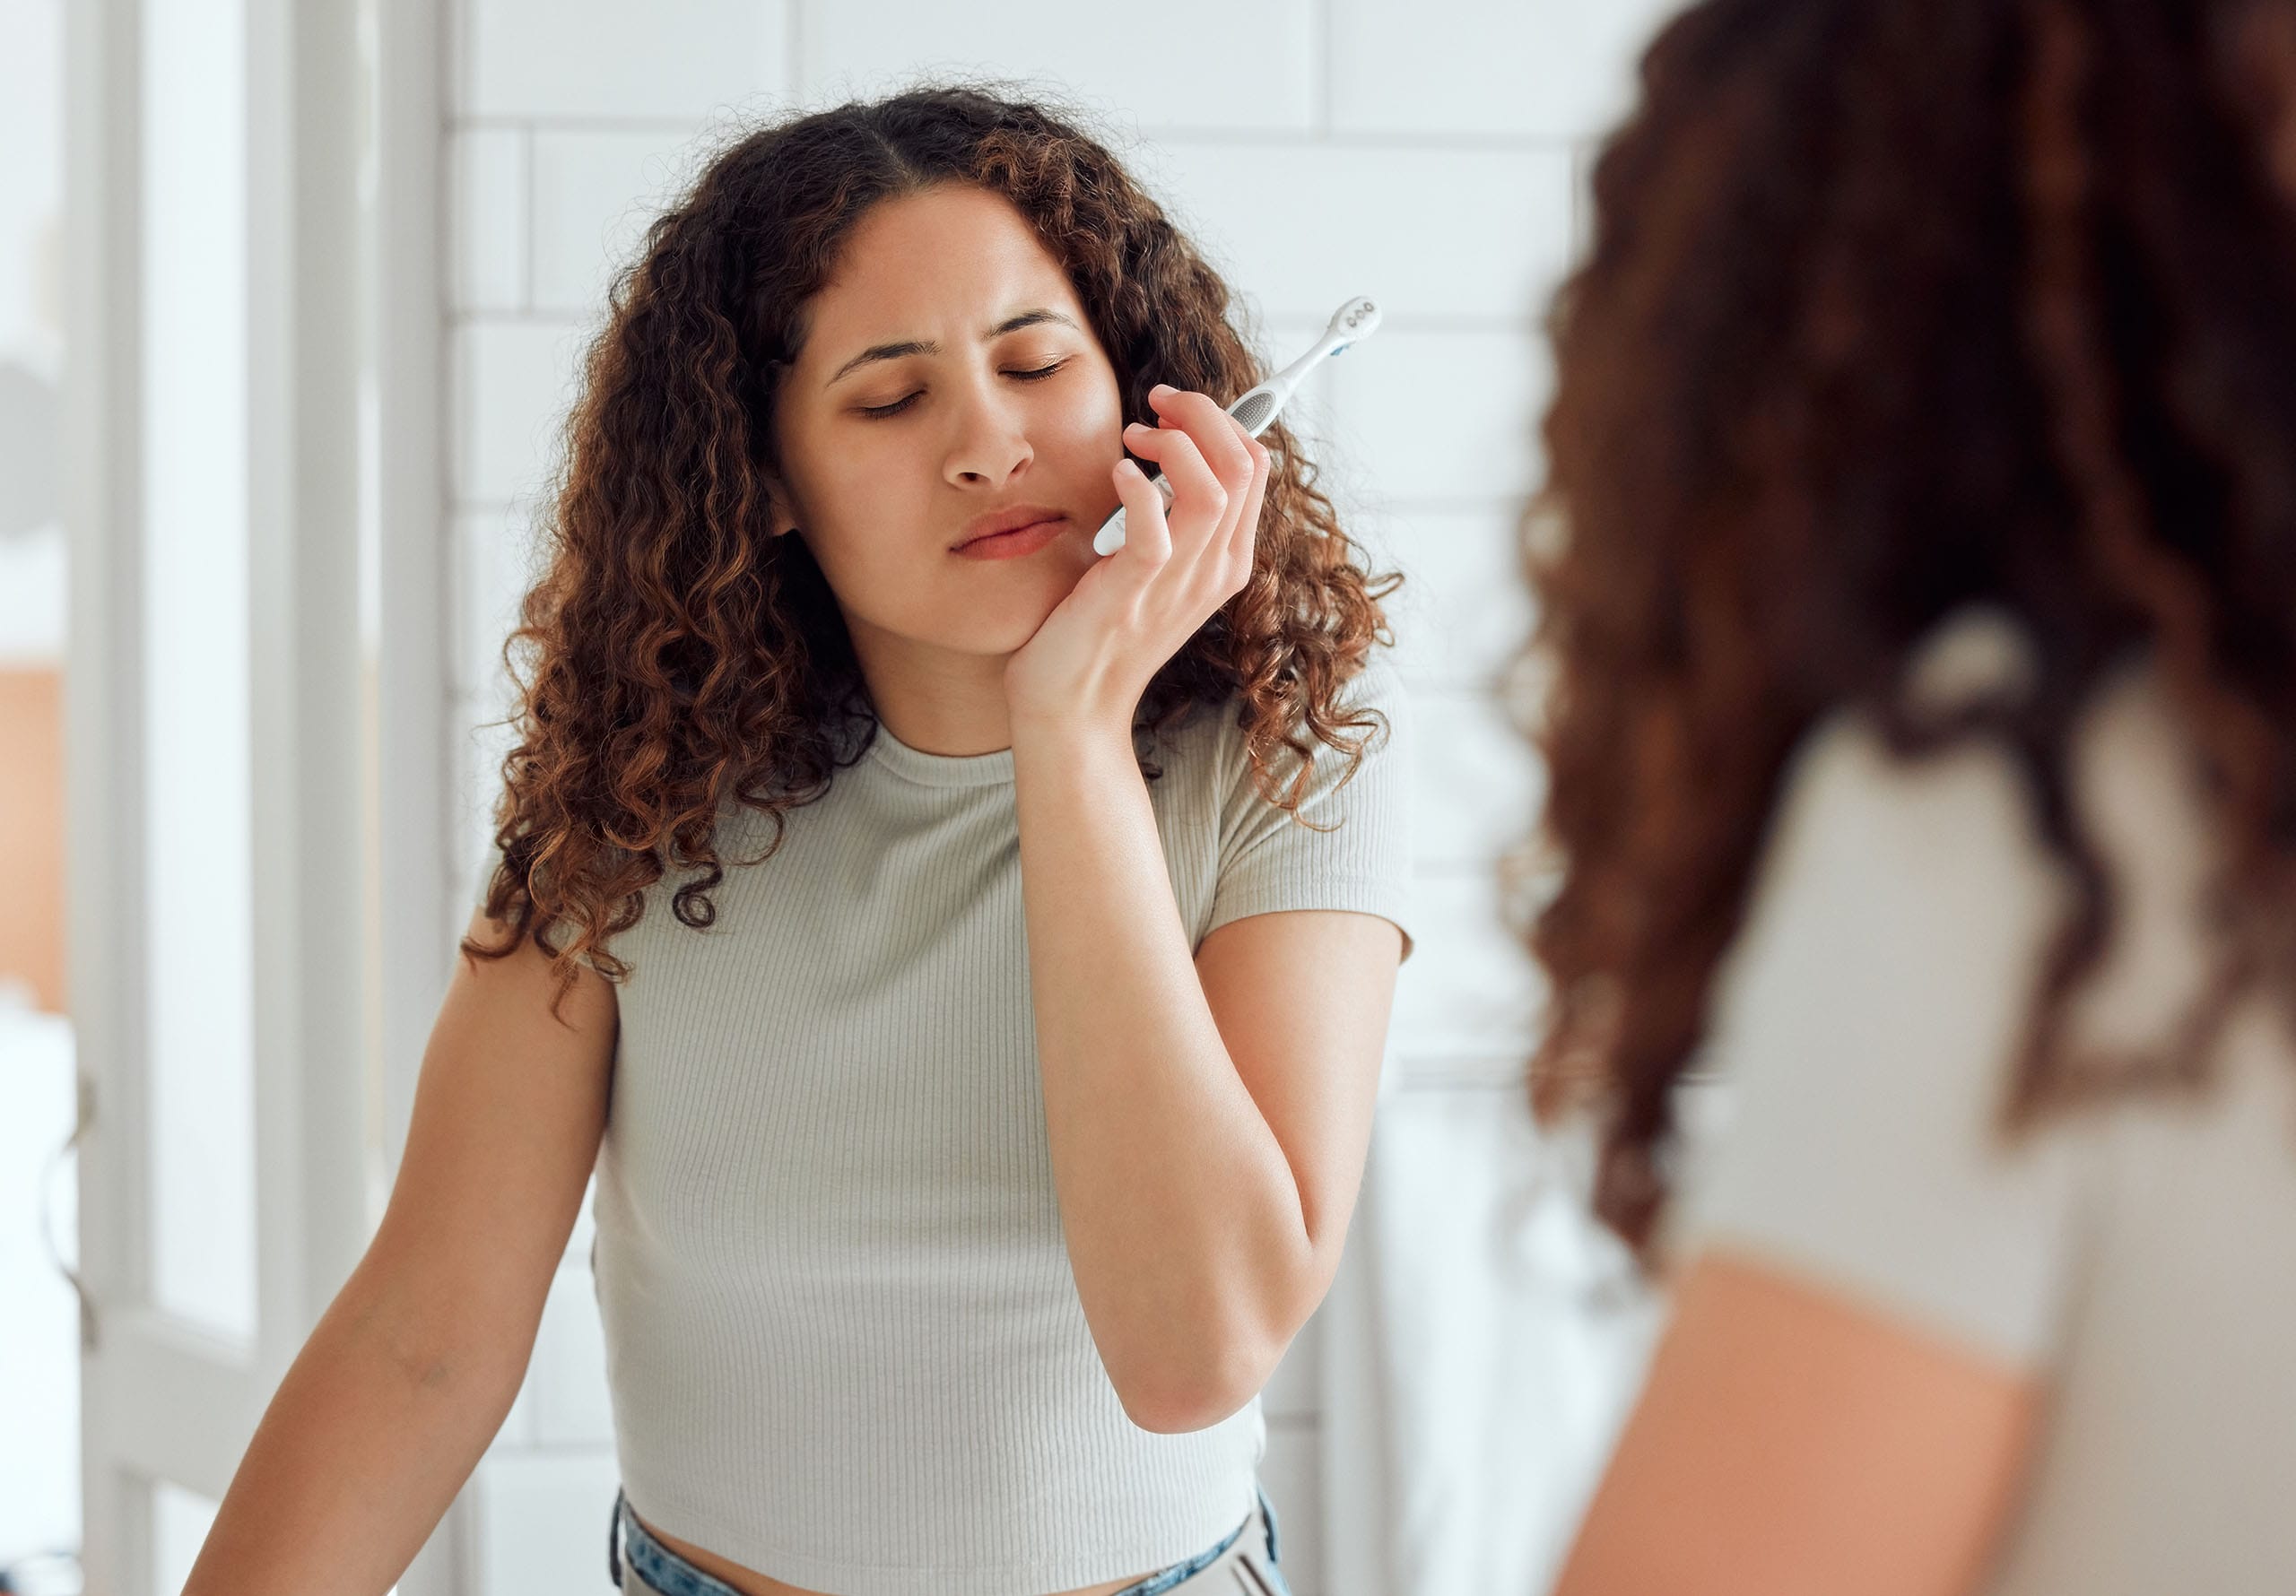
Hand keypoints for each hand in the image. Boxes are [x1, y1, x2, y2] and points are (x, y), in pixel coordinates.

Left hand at [1004, 383, 1269, 734]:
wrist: (1074, 706)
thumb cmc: (1102, 630)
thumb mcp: (1155, 569)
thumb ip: (1173, 519)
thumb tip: (1167, 451)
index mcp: (1228, 560)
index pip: (1254, 467)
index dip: (1219, 420)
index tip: (1171, 412)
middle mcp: (1216, 570)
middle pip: (1244, 465)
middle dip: (1203, 414)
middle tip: (1155, 406)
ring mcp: (1181, 583)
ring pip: (1215, 487)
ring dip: (1175, 444)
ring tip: (1134, 438)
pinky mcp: (1135, 591)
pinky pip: (1156, 527)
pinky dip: (1136, 486)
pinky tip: (1116, 473)